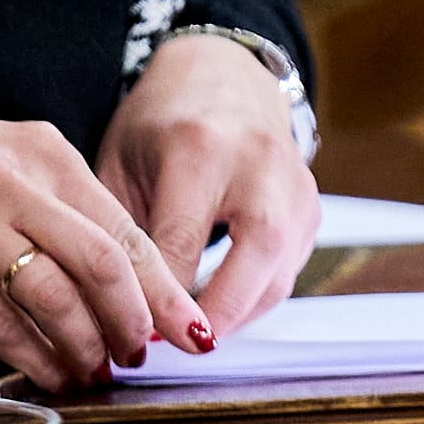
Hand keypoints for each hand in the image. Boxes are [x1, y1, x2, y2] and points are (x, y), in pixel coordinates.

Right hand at [0, 92, 211, 391]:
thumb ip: (53, 203)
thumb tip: (114, 276)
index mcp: (42, 151)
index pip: (123, 227)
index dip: (163, 286)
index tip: (190, 328)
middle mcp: (15, 182)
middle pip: (104, 263)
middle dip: (135, 323)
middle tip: (142, 359)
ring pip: (57, 297)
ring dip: (85, 347)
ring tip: (95, 375)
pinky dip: (33, 358)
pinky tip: (49, 377)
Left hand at [96, 32, 321, 332]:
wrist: (223, 74)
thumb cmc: (160, 120)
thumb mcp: (121, 159)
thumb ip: (119, 229)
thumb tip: (112, 304)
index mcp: (200, 146)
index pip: (180, 240)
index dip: (157, 297)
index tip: (131, 331)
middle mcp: (258, 162)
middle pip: (254, 256)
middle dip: (215, 315)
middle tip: (176, 349)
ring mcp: (295, 182)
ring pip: (279, 273)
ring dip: (236, 315)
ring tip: (192, 337)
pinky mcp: (311, 204)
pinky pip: (288, 269)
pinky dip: (254, 297)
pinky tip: (218, 310)